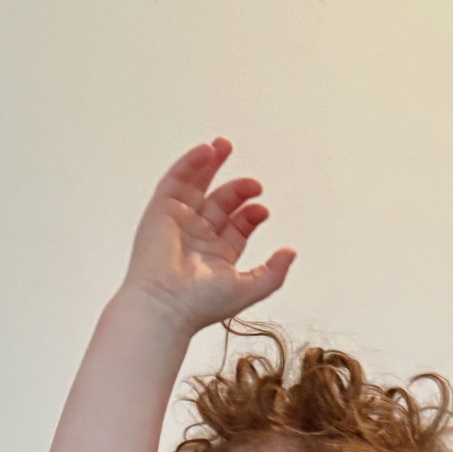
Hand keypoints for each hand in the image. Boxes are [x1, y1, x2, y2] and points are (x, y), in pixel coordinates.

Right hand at [120, 137, 294, 334]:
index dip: (251, 215)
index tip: (263, 209)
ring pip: (196, 185)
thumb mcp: (249, 289)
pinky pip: (176, 180)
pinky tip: (206, 151)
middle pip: (220, 202)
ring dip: (210, 164)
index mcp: (217, 255)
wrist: (166, 305)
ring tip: (224, 145)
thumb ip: (274, 272)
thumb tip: (291, 252)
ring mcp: (178, 221)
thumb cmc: (201, 304)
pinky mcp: (160, 209)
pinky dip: (190, 163)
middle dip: (237, 189)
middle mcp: (198, 236)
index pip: (238, 226)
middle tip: (255, 184)